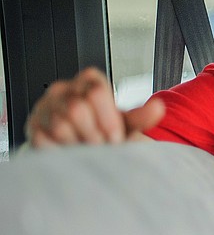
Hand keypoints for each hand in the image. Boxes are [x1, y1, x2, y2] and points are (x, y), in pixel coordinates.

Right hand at [25, 67, 164, 147]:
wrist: (85, 151)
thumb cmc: (105, 133)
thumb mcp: (127, 124)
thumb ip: (142, 117)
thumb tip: (158, 107)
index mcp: (88, 82)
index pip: (95, 91)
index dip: (108, 118)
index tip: (115, 135)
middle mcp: (63, 90)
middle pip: (76, 109)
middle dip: (94, 134)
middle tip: (101, 146)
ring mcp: (44, 107)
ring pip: (60, 125)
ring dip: (78, 144)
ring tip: (87, 149)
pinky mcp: (33, 126)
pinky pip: (44, 141)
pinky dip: (63, 152)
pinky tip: (72, 152)